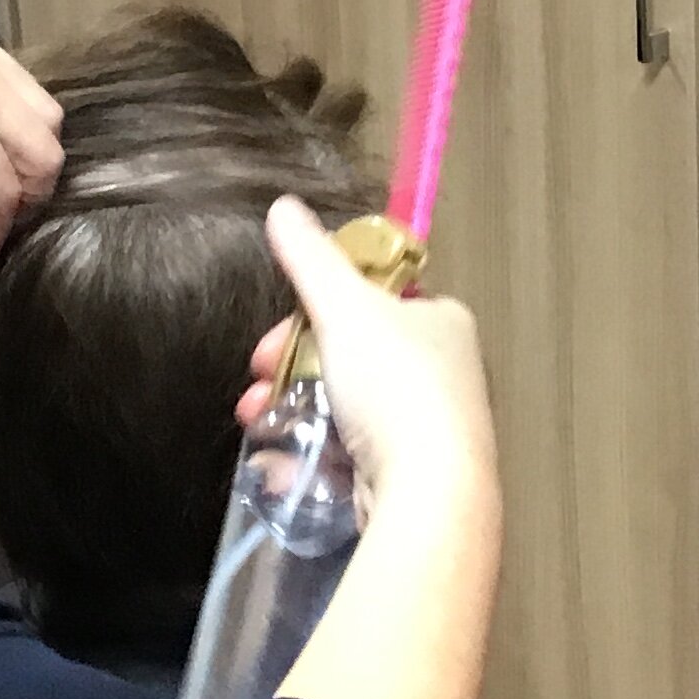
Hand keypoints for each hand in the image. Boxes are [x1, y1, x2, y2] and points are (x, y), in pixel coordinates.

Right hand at [242, 200, 498, 502]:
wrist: (428, 492)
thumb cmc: (395, 386)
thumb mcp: (346, 308)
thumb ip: (311, 258)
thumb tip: (282, 205)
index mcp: (441, 321)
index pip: (370, 301)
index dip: (314, 312)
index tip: (274, 335)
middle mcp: (442, 371)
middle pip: (347, 355)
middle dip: (289, 367)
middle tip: (257, 380)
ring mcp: (426, 428)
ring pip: (339, 406)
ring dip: (288, 409)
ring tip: (256, 421)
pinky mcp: (407, 477)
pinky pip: (346, 456)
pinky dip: (306, 456)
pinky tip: (278, 463)